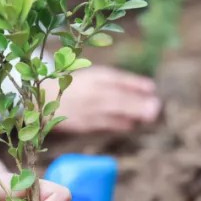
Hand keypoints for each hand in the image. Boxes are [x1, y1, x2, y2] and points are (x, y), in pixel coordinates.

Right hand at [41, 65, 160, 133]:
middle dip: (137, 101)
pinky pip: (103, 123)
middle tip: (156, 106)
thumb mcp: (97, 77)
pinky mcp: (81, 123)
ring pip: (111, 110)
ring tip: (149, 115)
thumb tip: (151, 89)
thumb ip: (122, 82)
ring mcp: (86, 107)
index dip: (135, 83)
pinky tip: (131, 124)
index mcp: (94, 76)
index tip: (152, 88)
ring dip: (131, 113)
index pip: (117, 78)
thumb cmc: (79, 87)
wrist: (44, 98)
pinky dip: (118, 124)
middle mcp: (90, 90)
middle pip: (116, 96)